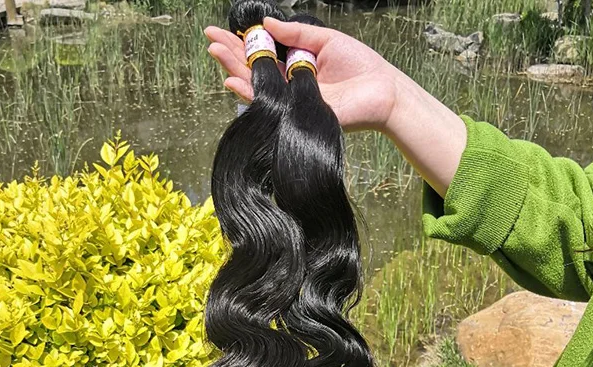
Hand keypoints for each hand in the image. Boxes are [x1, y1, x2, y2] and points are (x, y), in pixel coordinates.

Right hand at [204, 18, 404, 133]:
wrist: (382, 91)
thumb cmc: (360, 66)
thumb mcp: (325, 39)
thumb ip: (296, 33)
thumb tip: (266, 24)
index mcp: (295, 67)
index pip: (262, 55)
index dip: (241, 43)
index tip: (220, 31)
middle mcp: (289, 86)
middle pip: (253, 70)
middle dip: (230, 54)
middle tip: (210, 39)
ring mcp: (292, 102)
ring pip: (257, 87)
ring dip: (234, 70)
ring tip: (216, 52)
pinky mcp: (297, 115)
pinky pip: (271, 105)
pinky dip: (251, 94)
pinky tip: (234, 81)